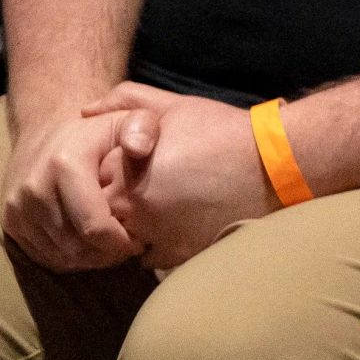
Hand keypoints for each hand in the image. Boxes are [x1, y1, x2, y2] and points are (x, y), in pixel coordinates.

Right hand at [1, 110, 146, 271]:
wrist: (46, 131)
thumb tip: (140, 148)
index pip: (94, 225)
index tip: (141, 241)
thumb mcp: (126, 119)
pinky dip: (69, 258)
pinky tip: (91, 247)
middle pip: (76, 246)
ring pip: (60, 255)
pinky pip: (43, 255)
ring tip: (113, 247)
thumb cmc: (98, 131)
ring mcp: (19, 208)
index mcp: (65, 166)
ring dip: (91, 259)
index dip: (121, 242)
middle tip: (130, 248)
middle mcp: (35, 189)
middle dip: (108, 254)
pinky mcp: (11, 221)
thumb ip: (142, 128)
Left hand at [80, 83, 277, 269]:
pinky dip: (157, 245)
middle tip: (149, 187)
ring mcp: (155, 236)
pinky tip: (176, 225)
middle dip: (120, 202)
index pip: (93, 181)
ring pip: (123, 239)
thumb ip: (126, 100)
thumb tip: (87, 110)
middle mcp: (133, 209)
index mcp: (125, 173)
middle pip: (105, 213)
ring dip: (133, 228)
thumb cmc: (223, 132)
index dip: (112, 172)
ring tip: (162, 208)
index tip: (134, 166)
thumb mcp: (174, 106)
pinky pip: (149, 258)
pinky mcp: (178, 254)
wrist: (272, 164)